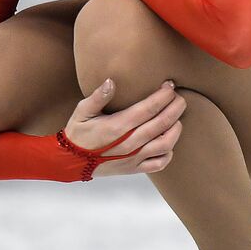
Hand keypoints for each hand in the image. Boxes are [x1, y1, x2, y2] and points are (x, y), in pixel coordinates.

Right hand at [64, 79, 186, 177]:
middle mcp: (129, 143)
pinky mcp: (134, 168)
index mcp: (117, 126)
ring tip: (177, 118)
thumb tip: (111, 81)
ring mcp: (133, 157)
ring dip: (176, 129)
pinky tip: (168, 143)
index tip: (170, 86)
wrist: (71, 161)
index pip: (148, 108)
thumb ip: (98, 96)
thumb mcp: (82, 111)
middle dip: (175, 107)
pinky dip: (169, 153)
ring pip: (165, 144)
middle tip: (180, 98)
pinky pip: (159, 163)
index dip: (163, 96)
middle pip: (161, 123)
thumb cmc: (78, 133)